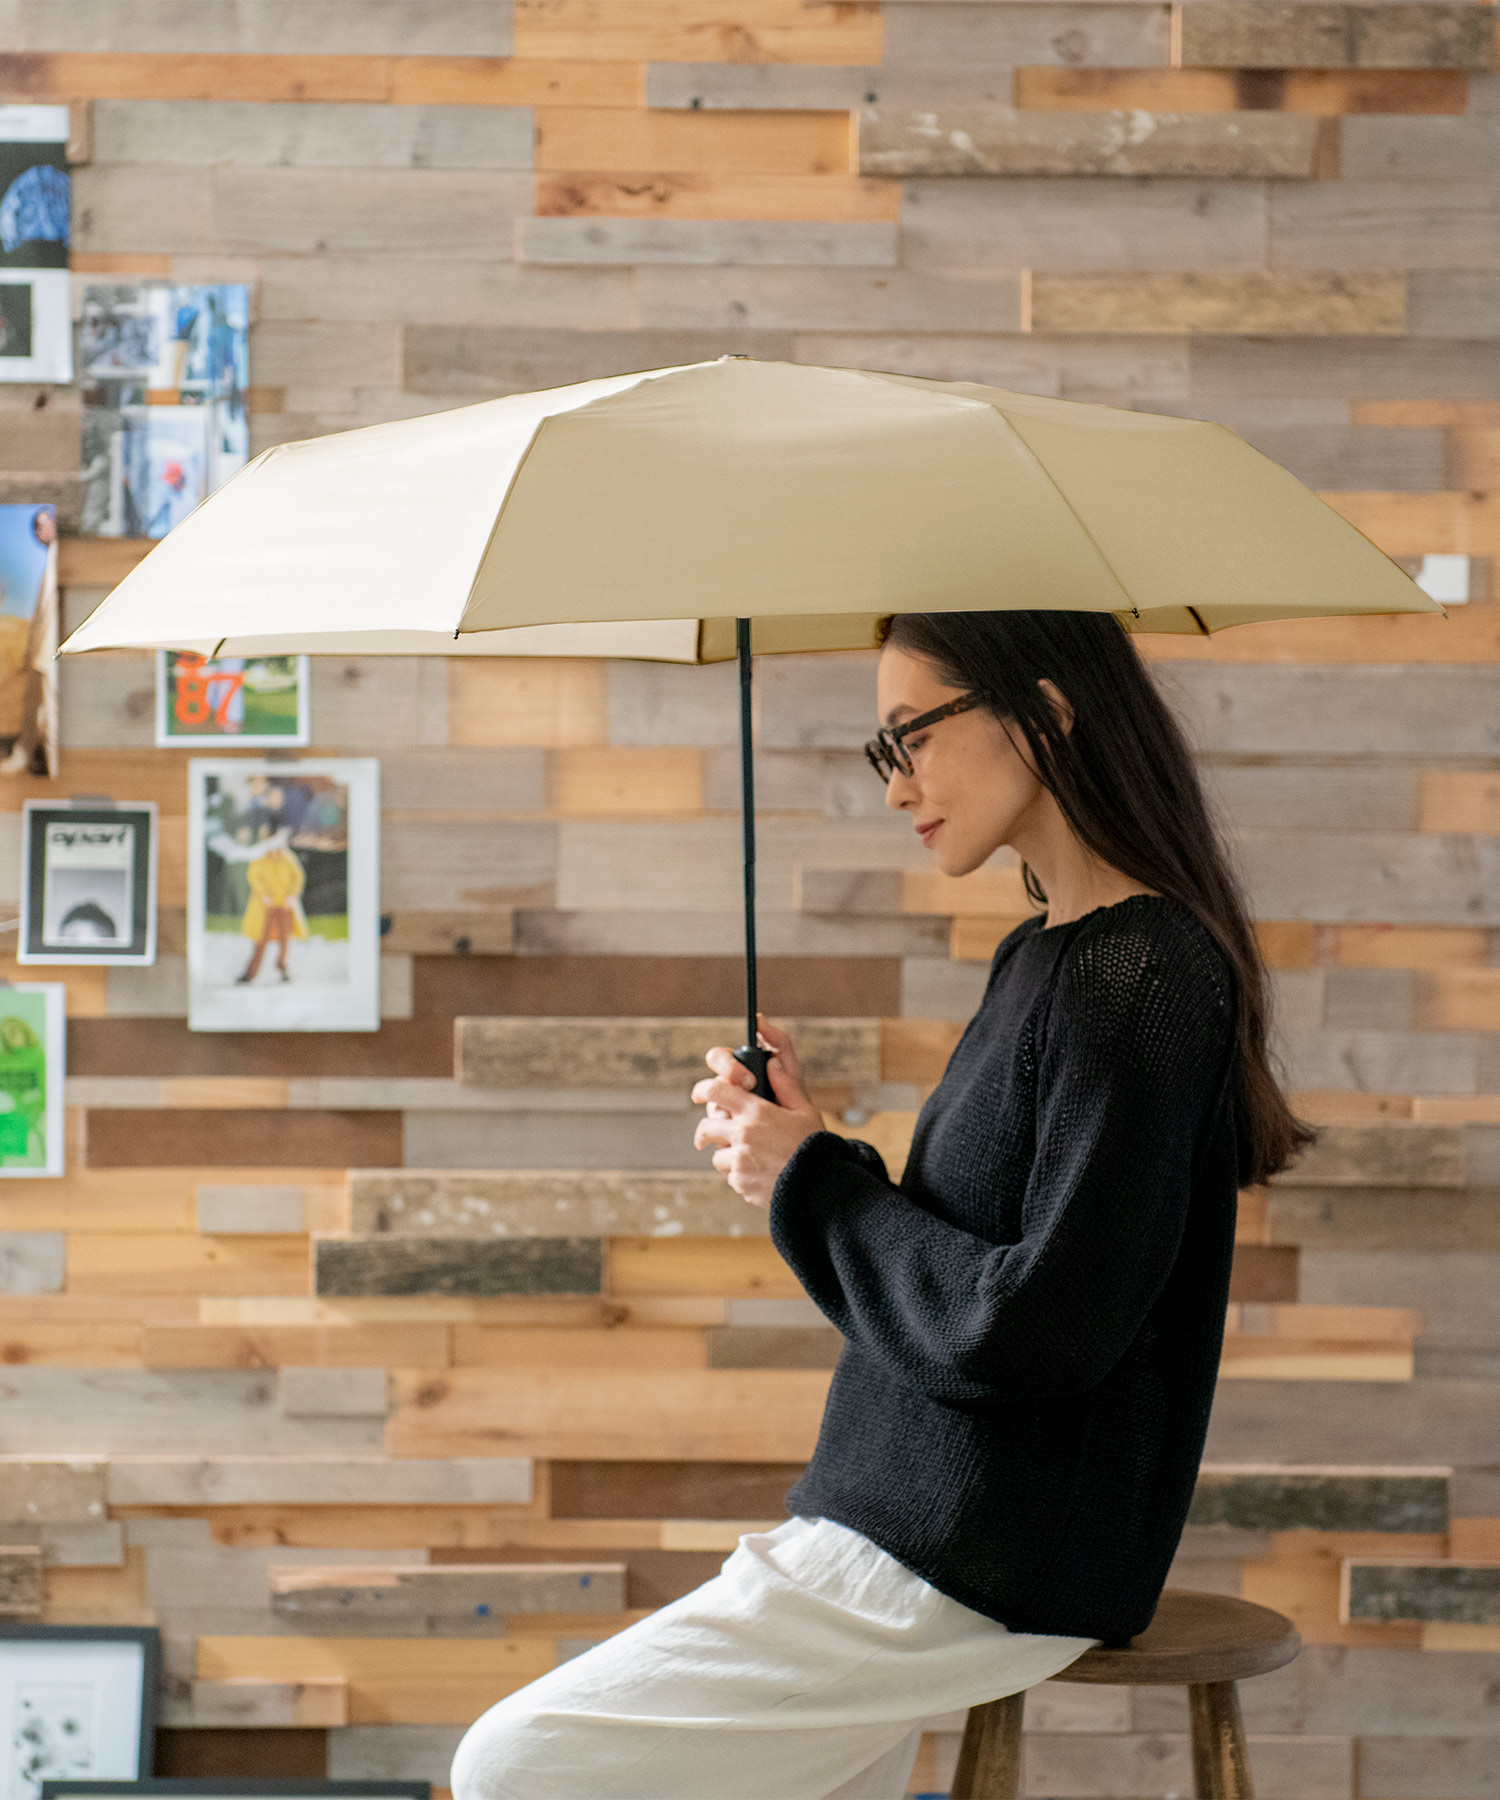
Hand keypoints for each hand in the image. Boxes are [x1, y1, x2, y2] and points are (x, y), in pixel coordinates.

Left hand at [691, 1013, 824, 1207]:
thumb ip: (786, 1086)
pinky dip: (740, 1176)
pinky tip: (760, 1174)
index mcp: (756, 1111)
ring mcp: (739, 1160)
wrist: (819, 1186)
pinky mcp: (740, 1182)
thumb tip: (773, 1064)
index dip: (703, 1089)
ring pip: (717, 1156)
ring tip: (750, 1159)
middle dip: (705, 1132)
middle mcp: (743, 1134)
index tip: (699, 1094)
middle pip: (705, 1128)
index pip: (716, 1091)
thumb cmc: (813, 1146)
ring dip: (727, 1156)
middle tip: (708, 1136)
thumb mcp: (805, 1111)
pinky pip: (731, 1177)